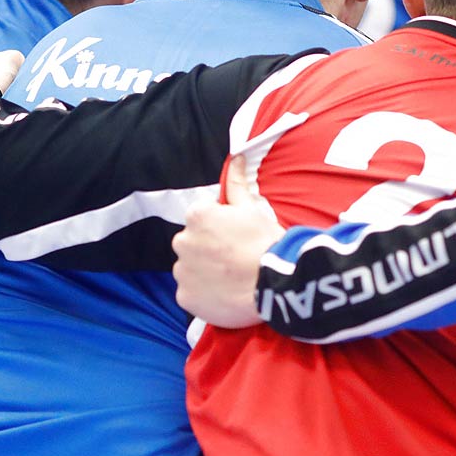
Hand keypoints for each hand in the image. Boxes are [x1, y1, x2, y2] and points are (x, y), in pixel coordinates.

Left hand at [172, 165, 281, 327]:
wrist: (273, 285)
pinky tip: (223, 294)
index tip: (236, 238)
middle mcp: (182, 241)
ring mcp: (182, 271)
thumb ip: (237, 184)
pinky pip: (190, 293)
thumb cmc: (265, 243)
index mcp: (197, 215)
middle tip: (234, 259)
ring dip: (204, 272)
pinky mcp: (184, 297)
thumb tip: (236, 157)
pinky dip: (203, 294)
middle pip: (192, 243)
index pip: (201, 219)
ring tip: (230, 279)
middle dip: (208, 250)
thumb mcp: (252, 209)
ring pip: (190, 268)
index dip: (220, 228)